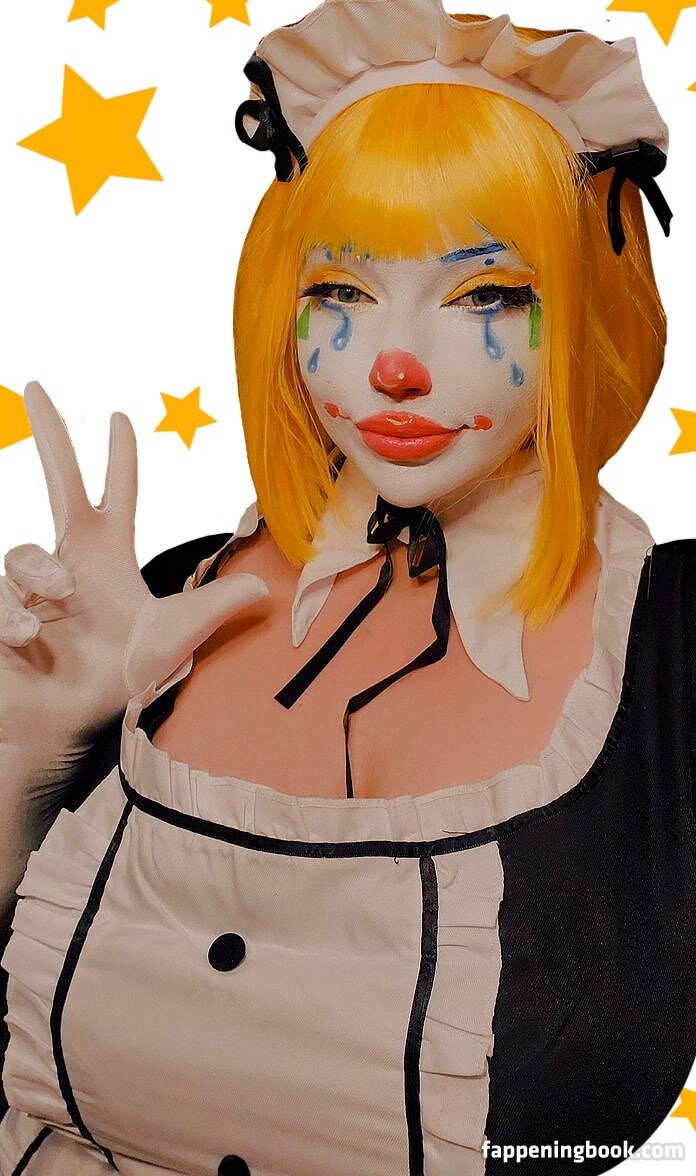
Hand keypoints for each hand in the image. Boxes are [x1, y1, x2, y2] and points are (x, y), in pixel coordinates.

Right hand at [0, 382, 267, 909]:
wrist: (70, 723)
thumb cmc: (119, 679)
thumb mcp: (174, 638)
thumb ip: (214, 609)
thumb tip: (264, 587)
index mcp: (108, 556)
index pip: (116, 494)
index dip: (119, 457)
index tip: (122, 417)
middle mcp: (69, 560)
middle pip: (59, 483)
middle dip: (52, 434)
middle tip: (37, 384)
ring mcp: (31, 585)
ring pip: (24, 553)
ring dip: (40, 578)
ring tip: (57, 610)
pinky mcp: (2, 611)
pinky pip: (1, 598)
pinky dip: (14, 617)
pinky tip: (29, 642)